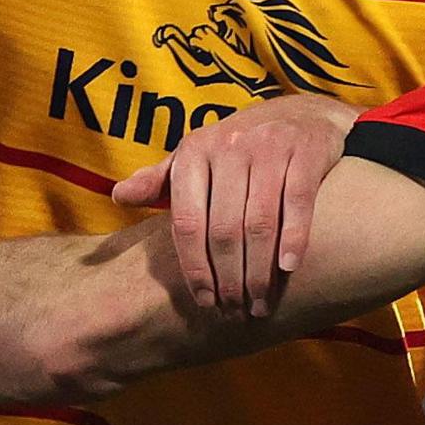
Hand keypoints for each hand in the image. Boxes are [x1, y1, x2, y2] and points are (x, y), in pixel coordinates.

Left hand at [114, 93, 357, 316]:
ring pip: (259, 222)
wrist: (302, 114)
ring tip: (260, 302)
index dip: (194, 268)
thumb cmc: (239, 147)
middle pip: (224, 230)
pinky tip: (288, 268)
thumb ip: (158, 181)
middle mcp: (229, 146)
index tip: (204, 302)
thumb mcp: (195, 157)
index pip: (187, 223)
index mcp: (194, 152)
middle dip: (229, 278)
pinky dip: (294, 238)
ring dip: (259, 270)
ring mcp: (269, 146)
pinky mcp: (307, 149)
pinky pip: (297, 201)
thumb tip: (118, 197)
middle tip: (235, 310)